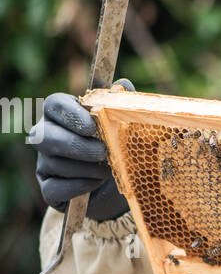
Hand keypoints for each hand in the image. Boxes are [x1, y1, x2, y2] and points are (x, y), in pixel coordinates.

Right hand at [29, 80, 134, 221]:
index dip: (70, 114)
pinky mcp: (49, 189)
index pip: (54, 105)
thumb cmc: (116, 147)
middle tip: (102, 152)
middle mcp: (47, 136)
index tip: (91, 126)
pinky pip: (55, 188)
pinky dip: (79, 186)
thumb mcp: (123, 125)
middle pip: (43, 136)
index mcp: (62, 114)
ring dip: (84, 168)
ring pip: (53, 164)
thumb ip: (120, 103)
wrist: (115, 186)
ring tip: (107, 169)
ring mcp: (45, 163)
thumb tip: (124, 84)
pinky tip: (95, 182)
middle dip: (75, 145)